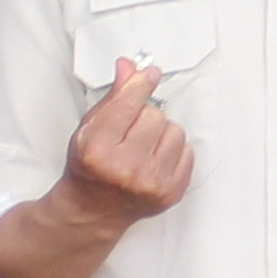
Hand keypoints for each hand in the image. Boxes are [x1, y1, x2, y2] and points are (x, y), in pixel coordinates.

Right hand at [57, 58, 194, 225]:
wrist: (93, 210)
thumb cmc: (89, 168)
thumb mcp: (89, 128)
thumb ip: (113, 97)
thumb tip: (130, 68)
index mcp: (97, 148)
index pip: (130, 102)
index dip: (141, 84)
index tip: (149, 75)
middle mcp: (125, 168)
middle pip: (155, 115)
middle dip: (145, 117)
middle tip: (131, 131)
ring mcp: (150, 183)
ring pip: (175, 131)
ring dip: (161, 134)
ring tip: (143, 147)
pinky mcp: (170, 193)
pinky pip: (187, 152)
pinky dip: (173, 152)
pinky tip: (154, 160)